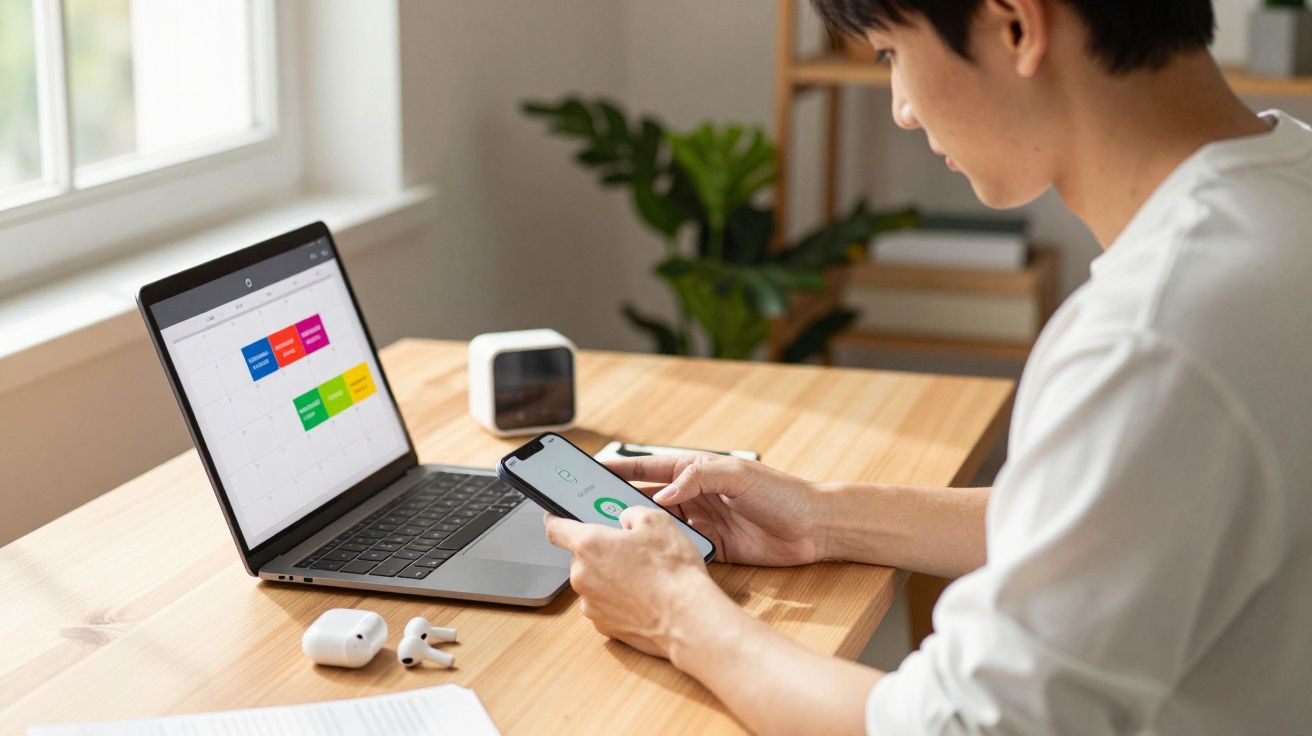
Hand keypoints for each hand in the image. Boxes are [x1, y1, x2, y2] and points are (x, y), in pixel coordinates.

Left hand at [543, 507, 722, 658]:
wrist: (687, 618)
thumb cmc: (672, 571)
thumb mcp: (657, 521)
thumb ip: (630, 514)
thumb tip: (625, 520)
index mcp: (590, 544)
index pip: (556, 528)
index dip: (555, 520)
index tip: (555, 518)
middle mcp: (582, 576)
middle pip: (581, 557)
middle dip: (602, 552)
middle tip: (631, 551)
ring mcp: (590, 604)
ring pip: (594, 582)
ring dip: (610, 577)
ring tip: (643, 577)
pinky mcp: (603, 625)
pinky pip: (604, 604)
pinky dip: (618, 600)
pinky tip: (643, 597)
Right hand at [605, 454, 823, 565]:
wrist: (814, 527)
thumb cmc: (780, 493)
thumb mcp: (737, 475)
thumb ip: (697, 479)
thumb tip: (662, 496)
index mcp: (698, 470)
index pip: (650, 468)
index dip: (621, 470)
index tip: (592, 471)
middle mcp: (696, 495)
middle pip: (649, 498)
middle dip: (620, 502)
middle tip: (591, 509)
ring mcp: (704, 522)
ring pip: (661, 526)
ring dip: (640, 530)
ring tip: (613, 535)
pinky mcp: (713, 547)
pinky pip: (681, 548)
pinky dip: (664, 552)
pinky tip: (647, 557)